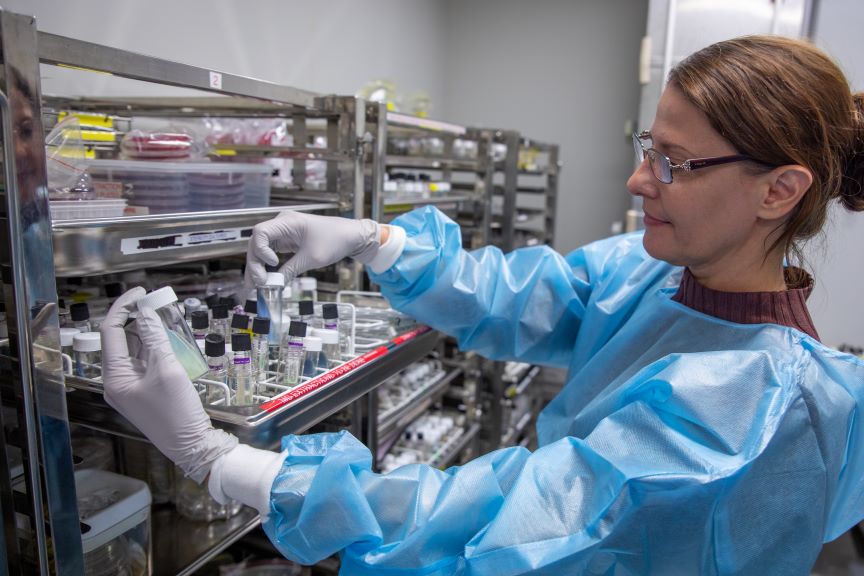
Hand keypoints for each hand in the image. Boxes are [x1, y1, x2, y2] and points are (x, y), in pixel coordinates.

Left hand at [100, 287, 236, 482]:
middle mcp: (117, 381)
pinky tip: (170, 340)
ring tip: (167, 319)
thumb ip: (155, 338)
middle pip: (121, 339)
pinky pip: (145, 362)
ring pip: (134, 349)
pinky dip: (155, 348)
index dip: (124, 307)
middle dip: (138, 319)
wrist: (191, 445)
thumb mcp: (168, 370)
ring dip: (148, 333)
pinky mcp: (144, 390)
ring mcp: (130, 386)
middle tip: (159, 304)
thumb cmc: (177, 413)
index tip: (141, 293)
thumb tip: (146, 312)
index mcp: (115, 377)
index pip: (110, 332)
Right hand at [245, 211, 379, 287]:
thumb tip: (273, 284)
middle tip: (257, 284)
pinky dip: (266, 265)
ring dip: (257, 266)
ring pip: (260, 248)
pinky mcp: (286, 240)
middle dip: (254, 263)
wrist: (350, 236)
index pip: (260, 232)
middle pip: (256, 242)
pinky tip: (264, 278)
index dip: (261, 250)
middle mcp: (281, 224)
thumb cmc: (335, 240)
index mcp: (287, 221)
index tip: (273, 263)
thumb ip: (290, 270)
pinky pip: (269, 251)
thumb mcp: (312, 258)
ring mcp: (282, 231)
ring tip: (255, 286)